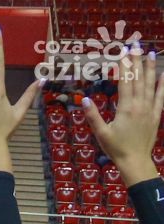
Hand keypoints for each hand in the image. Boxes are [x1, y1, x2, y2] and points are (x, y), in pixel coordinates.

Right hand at [82, 47, 163, 186]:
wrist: (135, 160)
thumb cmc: (116, 148)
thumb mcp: (101, 133)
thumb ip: (93, 116)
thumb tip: (84, 99)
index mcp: (126, 108)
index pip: (125, 81)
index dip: (124, 66)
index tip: (122, 52)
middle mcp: (140, 105)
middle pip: (139, 78)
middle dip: (137, 61)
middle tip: (136, 46)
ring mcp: (150, 109)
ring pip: (151, 84)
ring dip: (150, 68)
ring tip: (151, 53)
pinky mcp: (155, 114)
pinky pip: (160, 96)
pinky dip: (162, 84)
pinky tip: (162, 74)